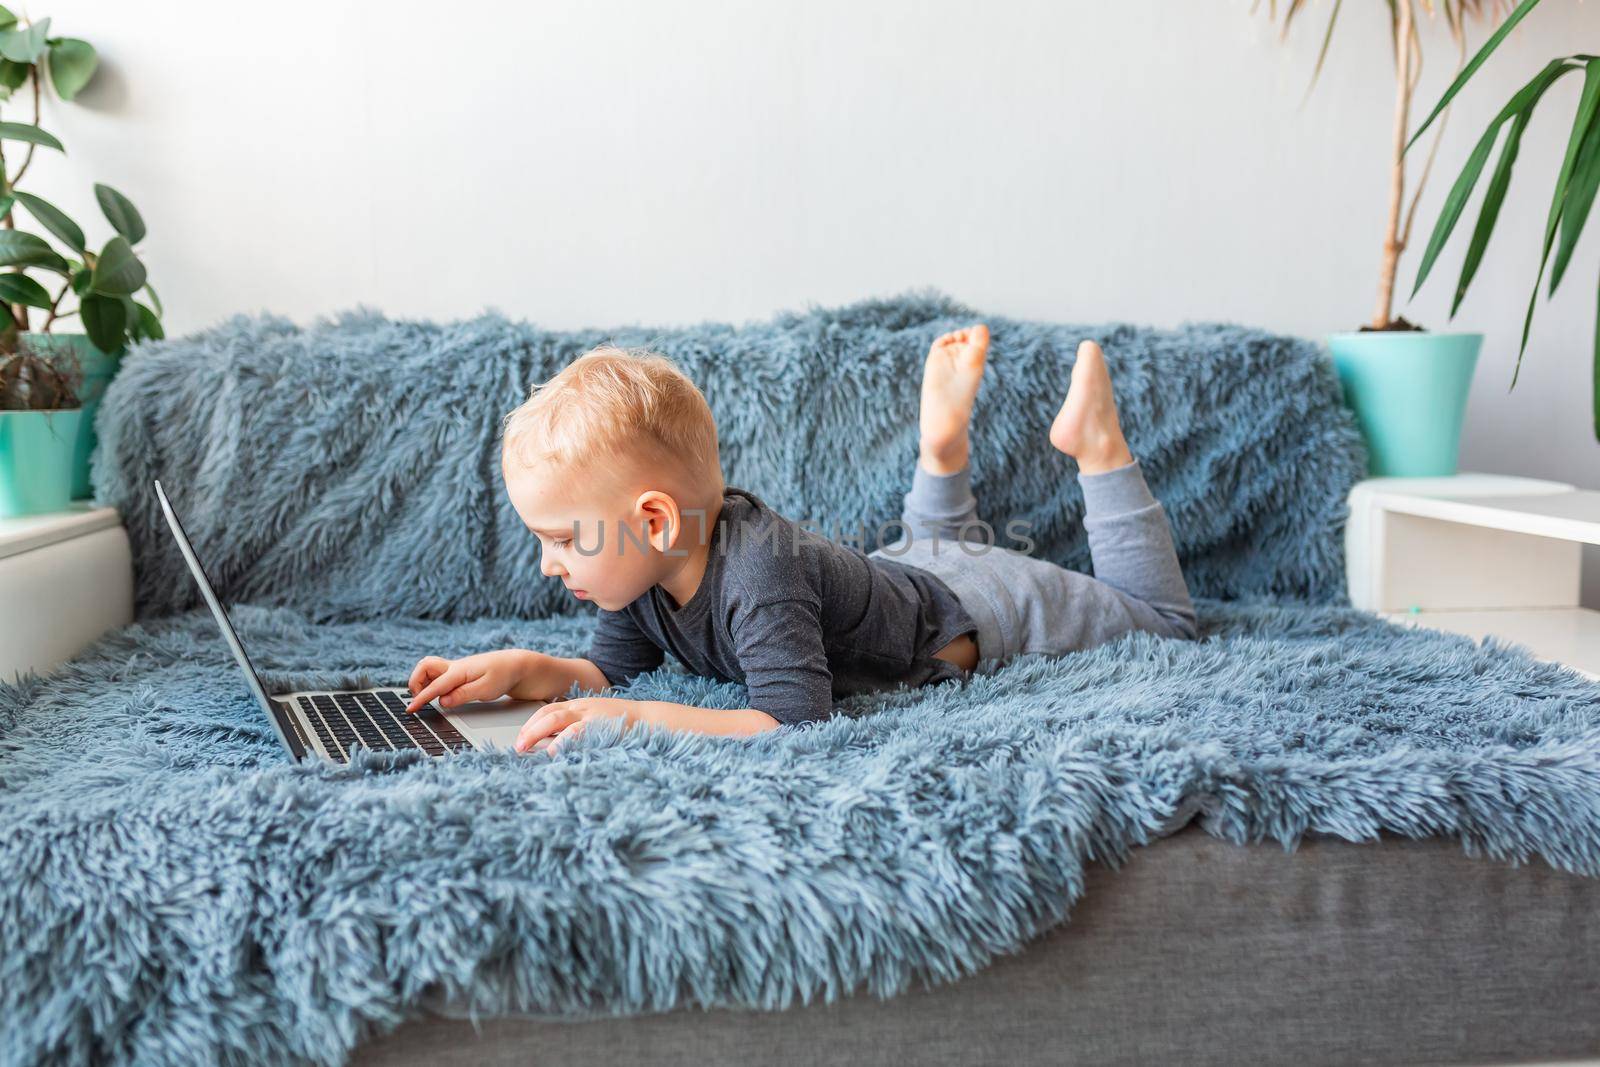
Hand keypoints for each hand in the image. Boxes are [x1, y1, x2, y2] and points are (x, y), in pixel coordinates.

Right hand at [405, 650, 529, 712]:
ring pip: (429, 669)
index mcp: (459, 671)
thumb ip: (463, 694)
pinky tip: (440, 694)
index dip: (421, 699)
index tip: (410, 709)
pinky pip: (437, 674)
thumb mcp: (486, 689)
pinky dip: (432, 683)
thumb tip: (442, 701)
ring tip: (428, 697)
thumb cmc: (504, 675)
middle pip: (424, 667)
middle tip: (421, 700)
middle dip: (415, 683)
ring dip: (422, 681)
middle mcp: (454, 667)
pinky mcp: (458, 672)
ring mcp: (455, 668)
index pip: (435, 686)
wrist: (516, 665)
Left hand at [514, 696, 639, 754]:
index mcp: (579, 705)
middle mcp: (581, 708)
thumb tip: (554, 744)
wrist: (649, 720)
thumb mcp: (596, 719)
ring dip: (537, 734)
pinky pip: (575, 733)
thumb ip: (577, 728)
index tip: (521, 736)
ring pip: (556, 720)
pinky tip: (552, 752)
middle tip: (517, 746)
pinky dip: (561, 742)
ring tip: (526, 749)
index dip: (531, 722)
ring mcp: (590, 716)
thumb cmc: (622, 724)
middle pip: (547, 714)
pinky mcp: (599, 727)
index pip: (547, 709)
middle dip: (529, 729)